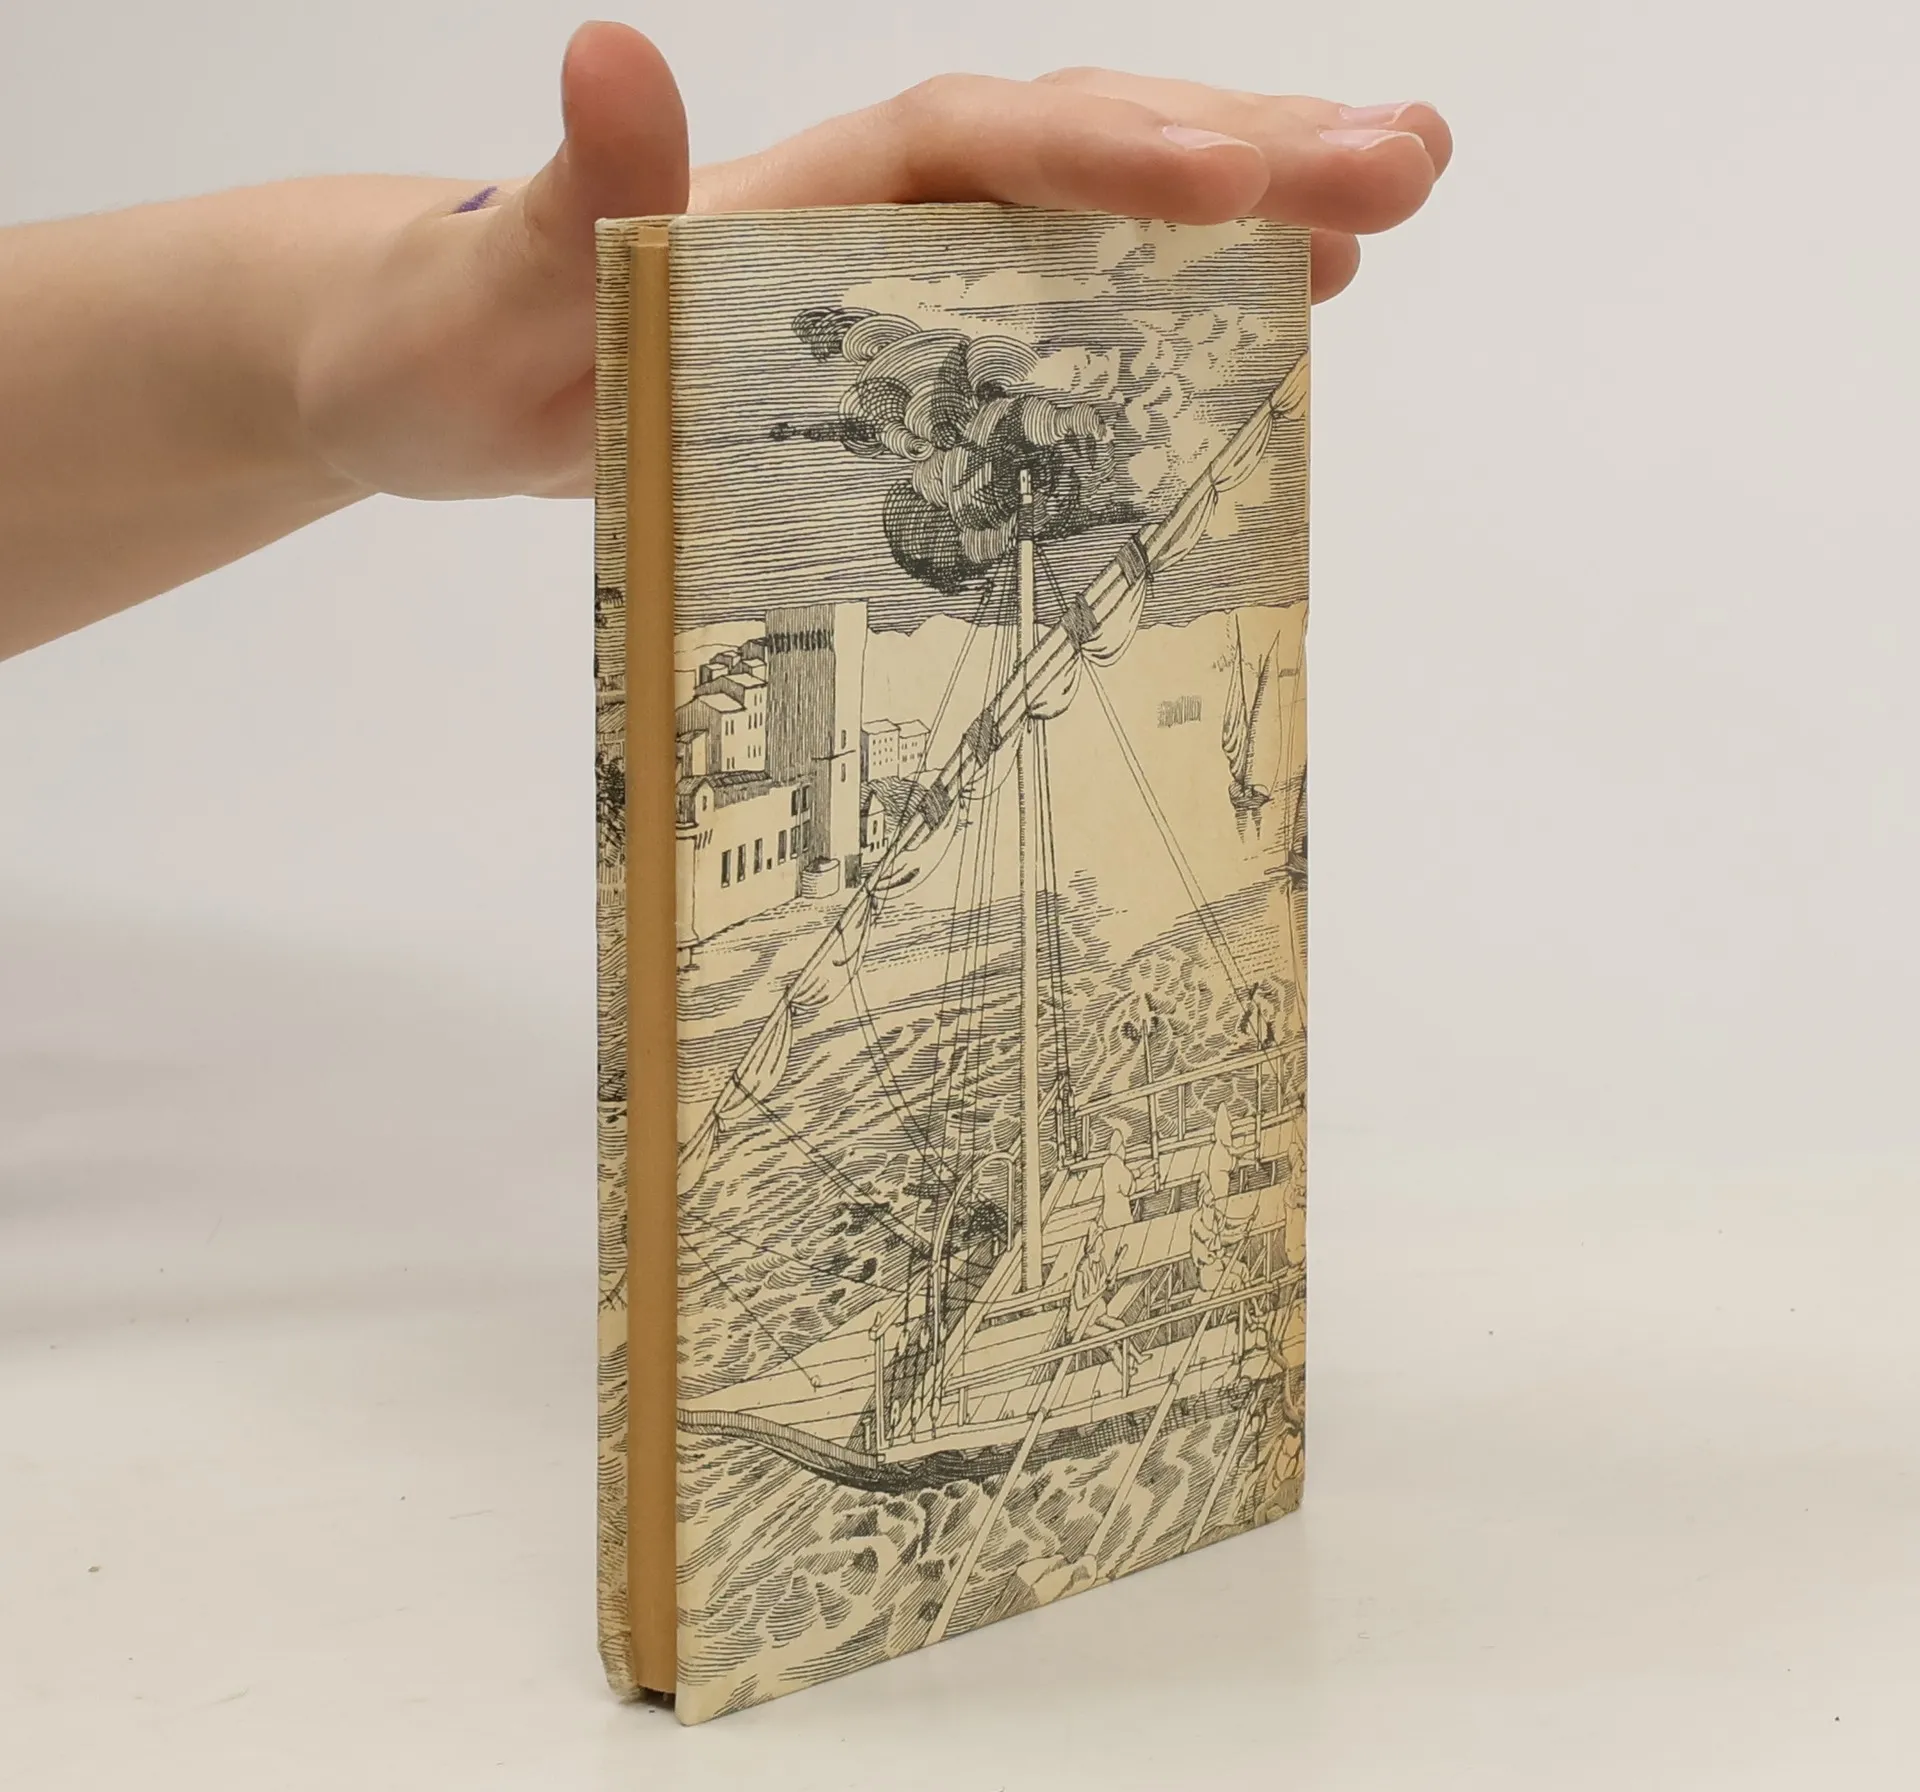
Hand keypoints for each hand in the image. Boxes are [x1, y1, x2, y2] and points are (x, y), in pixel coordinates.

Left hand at [298, 22, 1450, 504]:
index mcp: (808, 190)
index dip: (1107, 162)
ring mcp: (920, 268)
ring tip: (1393, 204)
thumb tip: (611, 52)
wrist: (472, 376)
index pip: (982, 147)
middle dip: (1250, 151)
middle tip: (1413, 165)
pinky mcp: (930, 340)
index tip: (1231, 188)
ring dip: (1255, 203)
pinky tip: (1278, 303)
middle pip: (1089, 148)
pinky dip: (1183, 294)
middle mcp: (887, 206)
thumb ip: (575, 196)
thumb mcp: (505, 286)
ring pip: (1109, 211)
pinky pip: (1078, 301)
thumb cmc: (479, 343)